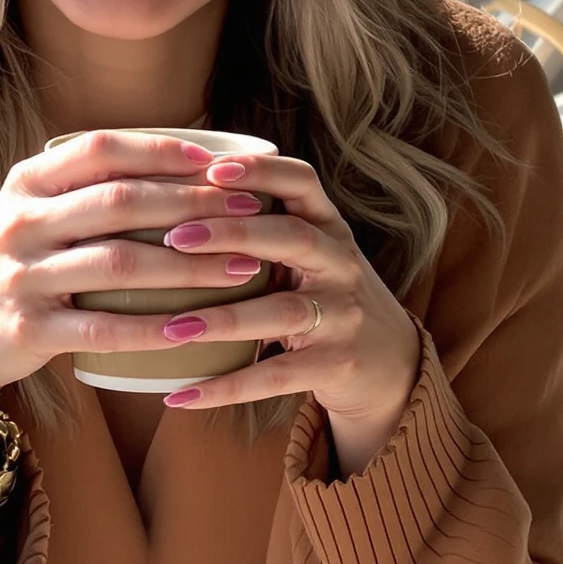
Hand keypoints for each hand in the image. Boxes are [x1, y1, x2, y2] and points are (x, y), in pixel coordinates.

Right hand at [0, 131, 263, 497]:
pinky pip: (102, 329)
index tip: (218, 159)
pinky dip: (153, 329)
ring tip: (243, 268)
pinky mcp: (28, 330)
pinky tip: (194, 329)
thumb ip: (83, 187)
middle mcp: (21, 222)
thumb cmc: (9, 264)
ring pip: (120, 263)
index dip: (163, 150)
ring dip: (189, 265)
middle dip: (194, 203)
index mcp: (26, 184)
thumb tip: (180, 161)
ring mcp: (22, 276)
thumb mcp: (28, 212)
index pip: (102, 150)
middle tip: (252, 210)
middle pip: (121, 201)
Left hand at [150, 151, 419, 477]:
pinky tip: (182, 394)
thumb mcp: (310, 253)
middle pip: (292, 238)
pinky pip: (276, 376)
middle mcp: (342, 265)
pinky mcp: (335, 366)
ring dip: (222, 318)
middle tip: (174, 237)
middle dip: (232, 233)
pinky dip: (227, 387)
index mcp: (330, 227)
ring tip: (171, 326)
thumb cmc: (325, 296)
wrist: (391, 364)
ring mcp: (343, 317)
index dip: (261, 170)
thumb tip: (171, 196)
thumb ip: (262, 226)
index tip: (212, 169)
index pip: (302, 182)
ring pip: (282, 311)